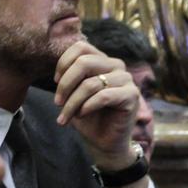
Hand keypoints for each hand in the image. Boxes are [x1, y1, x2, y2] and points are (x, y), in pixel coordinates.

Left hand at [53, 40, 139, 169]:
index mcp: (101, 61)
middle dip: (65, 85)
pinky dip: (86, 107)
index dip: (63, 63)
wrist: (103, 141)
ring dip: (72, 103)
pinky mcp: (132, 95)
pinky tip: (80, 115)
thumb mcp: (72, 94)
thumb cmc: (86, 116)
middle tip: (57, 103)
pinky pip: (103, 96)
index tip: (55, 82)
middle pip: (84, 62)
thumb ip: (68, 77)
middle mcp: (116, 66)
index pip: (81, 47)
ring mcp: (126, 79)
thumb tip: (58, 73)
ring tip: (65, 117)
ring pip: (90, 83)